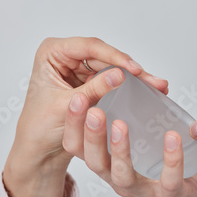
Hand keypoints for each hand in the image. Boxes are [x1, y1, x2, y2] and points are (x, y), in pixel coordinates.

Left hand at [3, 37, 167, 196]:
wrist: (39, 149)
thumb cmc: (40, 127)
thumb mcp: (68, 106)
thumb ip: (94, 89)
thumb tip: (120, 75)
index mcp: (52, 53)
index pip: (88, 47)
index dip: (114, 57)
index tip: (134, 69)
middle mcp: (66, 56)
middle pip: (104, 57)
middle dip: (129, 69)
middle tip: (152, 80)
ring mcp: (78, 68)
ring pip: (111, 67)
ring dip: (134, 78)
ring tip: (156, 85)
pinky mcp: (88, 82)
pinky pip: (112, 80)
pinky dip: (128, 86)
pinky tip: (146, 89)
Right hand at [63, 107, 196, 196]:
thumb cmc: (165, 155)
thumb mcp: (144, 131)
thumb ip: (133, 110)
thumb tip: (127, 73)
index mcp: (108, 162)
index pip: (80, 147)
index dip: (74, 126)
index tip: (76, 99)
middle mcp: (119, 179)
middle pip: (95, 163)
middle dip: (92, 137)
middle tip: (95, 112)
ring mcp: (144, 190)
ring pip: (123, 177)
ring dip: (120, 150)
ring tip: (121, 124)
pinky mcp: (172, 196)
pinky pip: (169, 182)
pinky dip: (171, 160)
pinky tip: (172, 138)